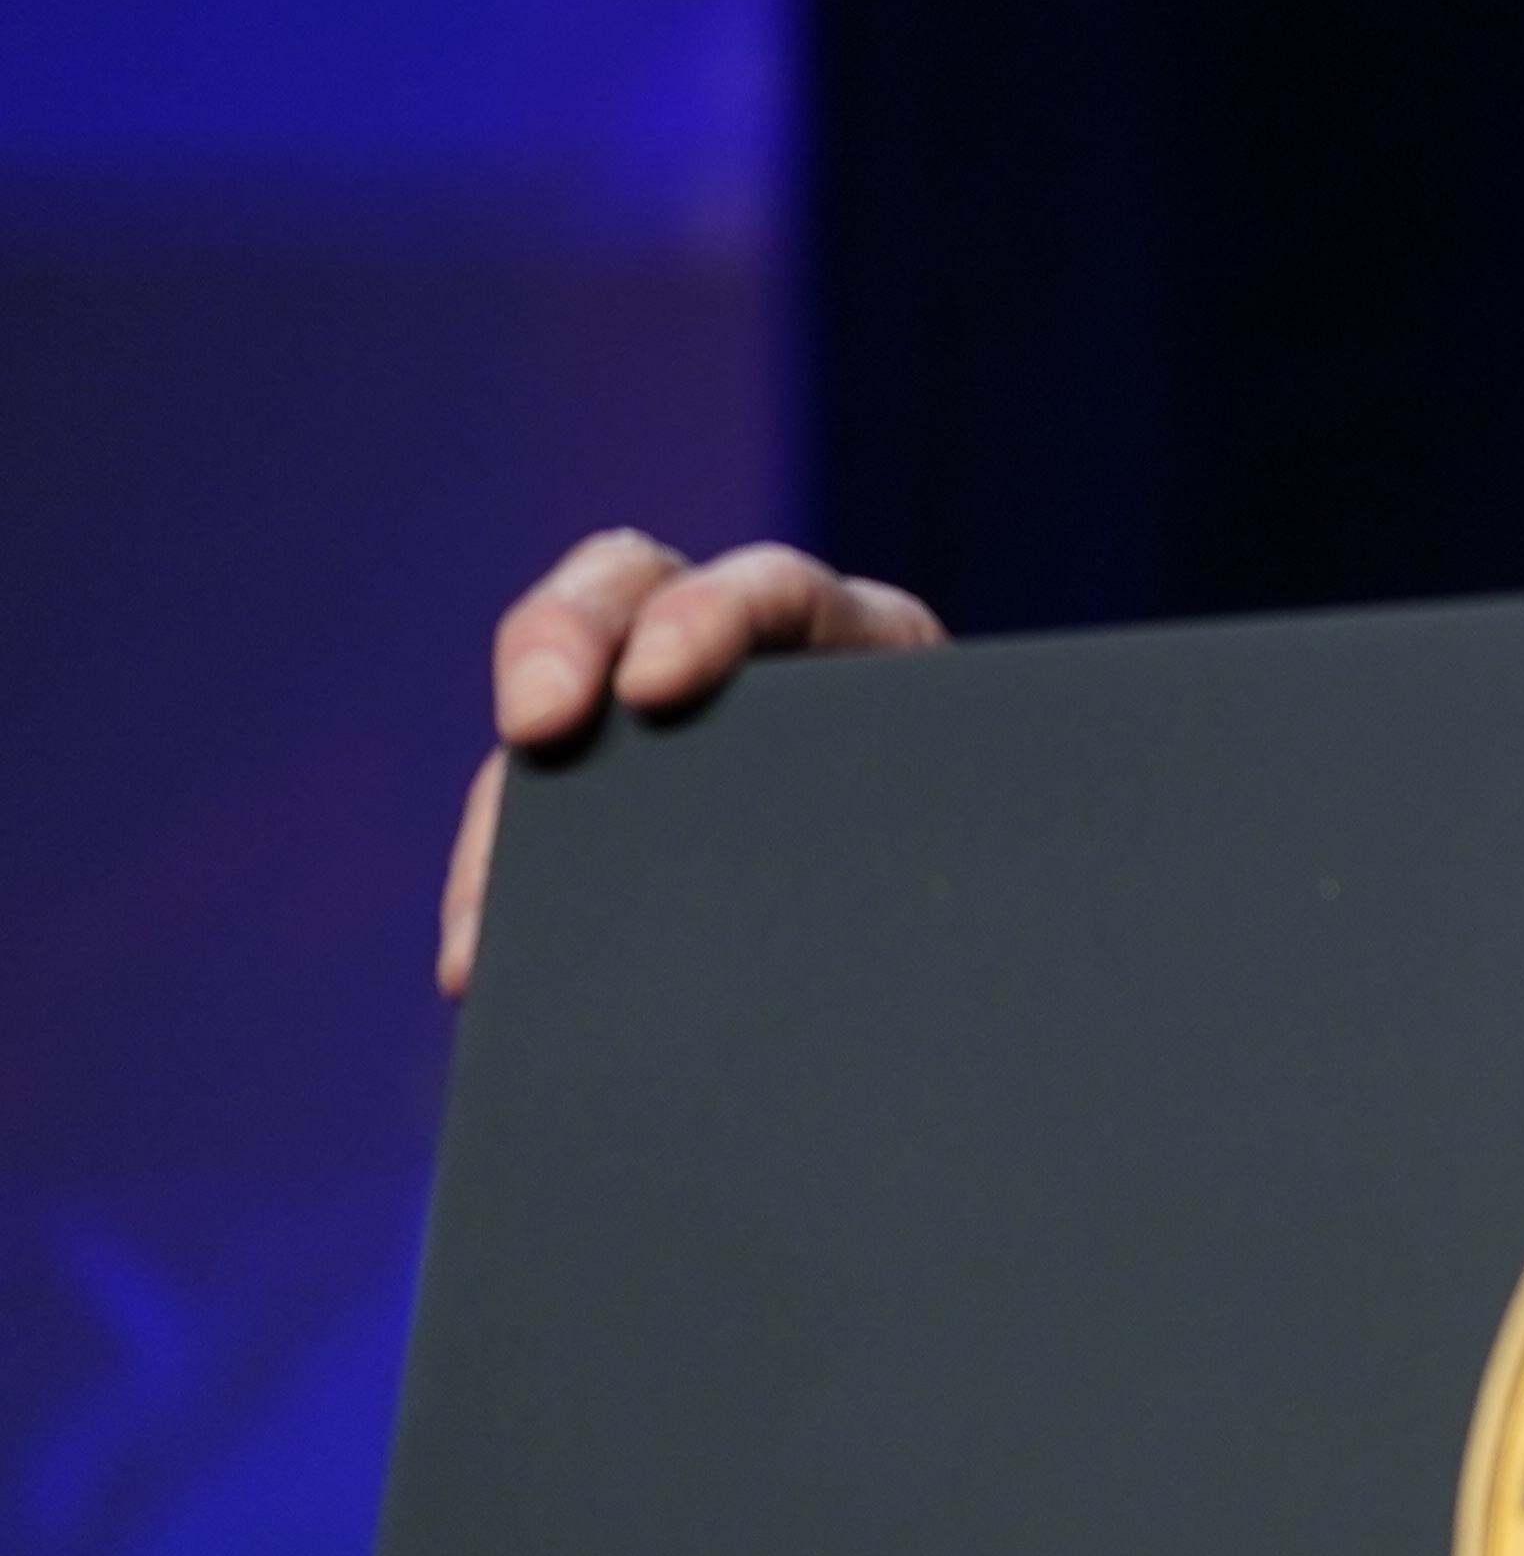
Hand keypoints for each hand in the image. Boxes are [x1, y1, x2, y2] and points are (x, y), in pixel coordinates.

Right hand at [438, 531, 946, 997]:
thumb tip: (919, 888)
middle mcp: (756, 660)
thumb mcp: (987, 828)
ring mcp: (672, 721)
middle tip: (537, 722)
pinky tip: (484, 966)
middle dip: (563, 641)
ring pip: (559, 717)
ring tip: (488, 925)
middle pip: (629, 591)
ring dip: (508, 803)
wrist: (989, 935)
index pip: (778, 590)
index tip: (660, 685)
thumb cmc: (1006, 871)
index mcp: (867, 645)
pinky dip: (504, 887)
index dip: (710, 619)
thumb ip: (945, 823)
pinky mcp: (621, 797)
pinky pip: (537, 820)